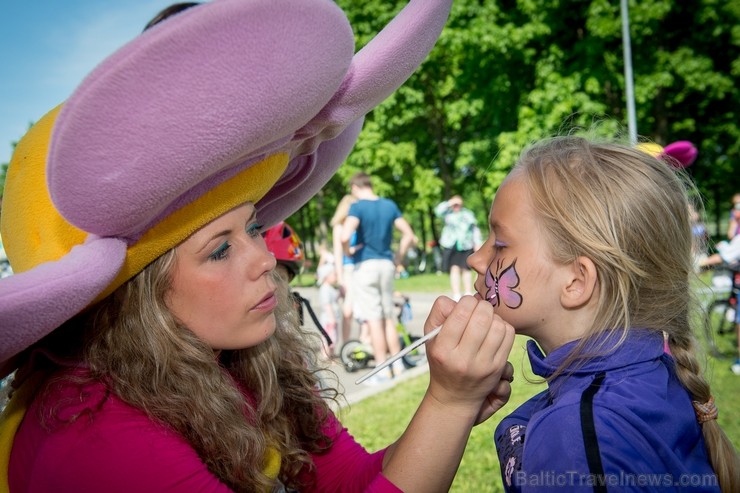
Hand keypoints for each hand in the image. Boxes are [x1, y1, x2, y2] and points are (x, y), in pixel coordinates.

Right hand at [423, 295, 514, 423]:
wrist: (454, 396)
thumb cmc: (442, 358)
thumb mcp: (431, 336)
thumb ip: (439, 312)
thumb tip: (458, 300)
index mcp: (442, 349)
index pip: (460, 313)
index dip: (466, 302)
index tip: (466, 305)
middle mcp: (462, 359)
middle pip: (482, 317)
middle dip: (482, 306)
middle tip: (479, 309)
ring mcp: (482, 365)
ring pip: (498, 326)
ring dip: (494, 317)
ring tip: (486, 320)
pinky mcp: (497, 368)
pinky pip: (508, 336)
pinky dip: (503, 327)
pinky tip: (494, 331)